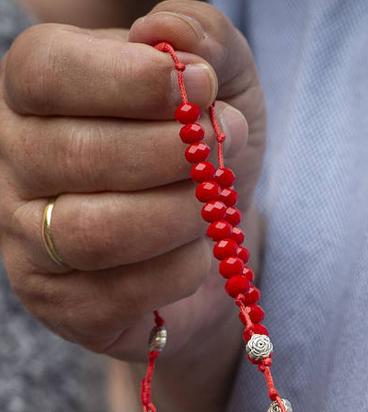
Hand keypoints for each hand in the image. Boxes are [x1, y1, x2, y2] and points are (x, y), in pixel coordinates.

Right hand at [0, 0, 265, 361]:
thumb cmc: (203, 154)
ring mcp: (28, 240)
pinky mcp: (61, 303)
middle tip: (226, 148)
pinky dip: (177, 272)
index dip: (127, 80)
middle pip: (72, 154)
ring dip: (176, 217)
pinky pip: (117, 293)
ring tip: (216, 207)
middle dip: (168, 154)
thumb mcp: (222, 83)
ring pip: (92, 232)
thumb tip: (166, 32)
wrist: (212, 246)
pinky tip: (199, 253)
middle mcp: (16, 164)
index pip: (46, 71)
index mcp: (36, 93)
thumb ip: (202, 38)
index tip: (203, 86)